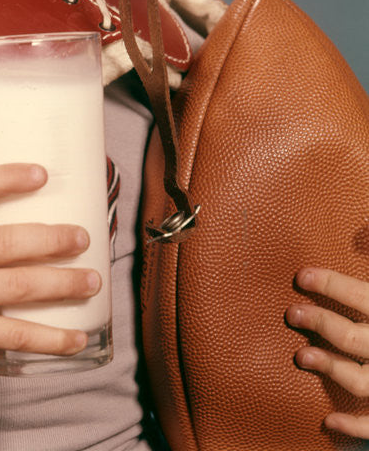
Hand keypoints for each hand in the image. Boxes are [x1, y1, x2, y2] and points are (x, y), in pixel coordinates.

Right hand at [0, 150, 100, 385]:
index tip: (43, 174)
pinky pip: (13, 334)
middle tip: (84, 237)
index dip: (6, 178)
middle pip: (3, 242)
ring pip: (16, 286)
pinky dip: (51, 339)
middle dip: (53, 240)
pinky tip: (78, 338)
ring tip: (93, 279)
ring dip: (63, 284)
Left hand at [286, 267, 368, 439]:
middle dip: (321, 324)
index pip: (361, 296)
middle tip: (292, 313)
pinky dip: (354, 427)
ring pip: (362, 381)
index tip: (301, 276)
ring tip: (301, 355)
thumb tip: (364, 227)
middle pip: (355, 338)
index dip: (330, 284)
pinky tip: (328, 422)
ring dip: (330, 369)